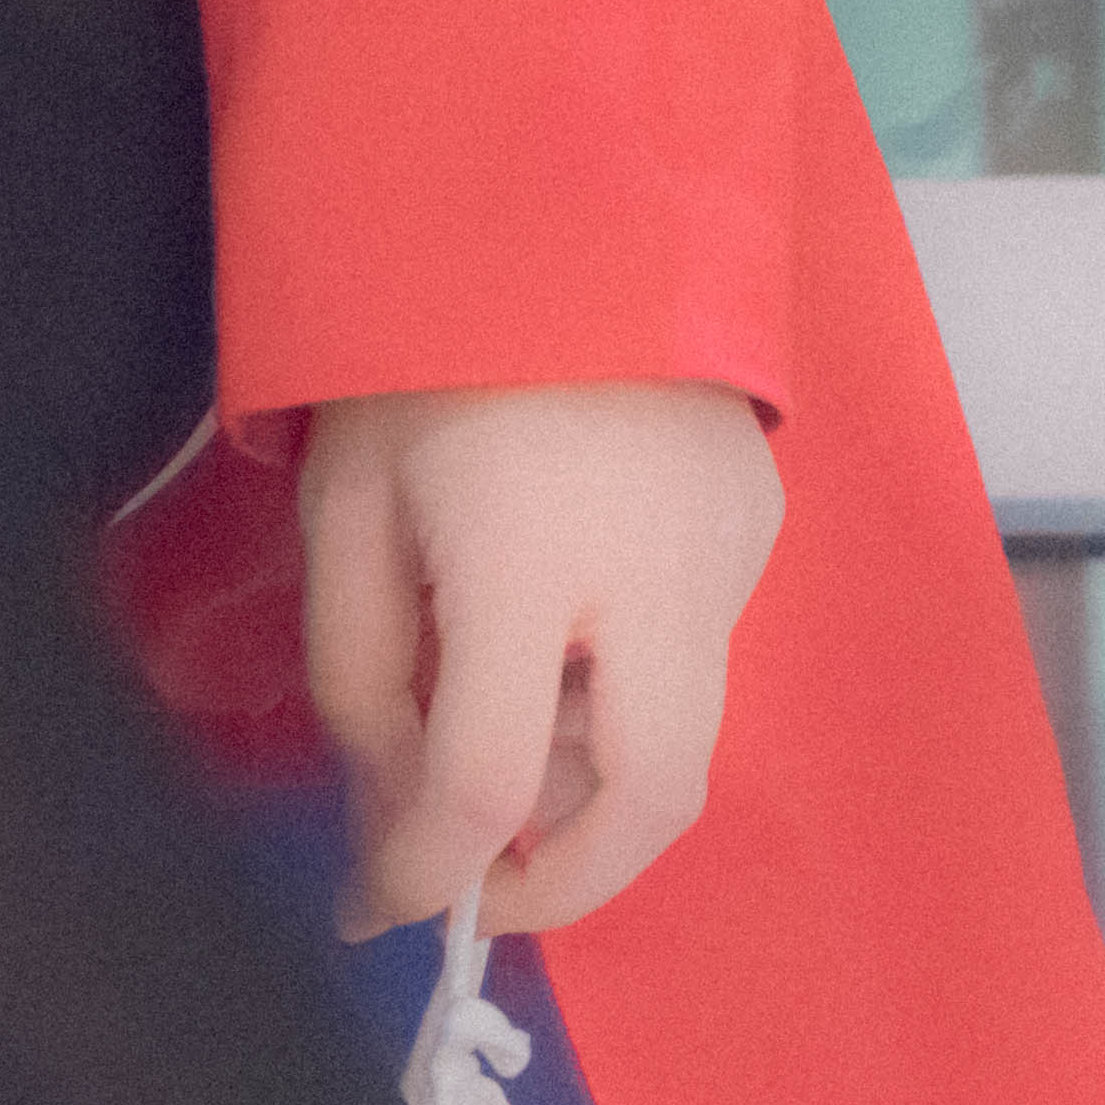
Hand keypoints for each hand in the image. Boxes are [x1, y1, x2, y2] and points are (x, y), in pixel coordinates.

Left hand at [300, 381, 780, 937]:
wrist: (564, 196)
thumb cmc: (418, 348)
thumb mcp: (343, 506)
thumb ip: (359, 678)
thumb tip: (395, 822)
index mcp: (527, 551)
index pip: (488, 777)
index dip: (424, 872)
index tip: (373, 908)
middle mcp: (659, 570)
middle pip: (650, 801)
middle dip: (563, 883)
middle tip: (480, 890)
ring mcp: (732, 550)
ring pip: (682, 740)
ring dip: (588, 784)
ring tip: (502, 728)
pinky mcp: (761, 528)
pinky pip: (696, 660)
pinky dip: (624, 698)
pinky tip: (563, 629)